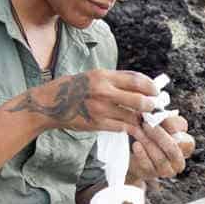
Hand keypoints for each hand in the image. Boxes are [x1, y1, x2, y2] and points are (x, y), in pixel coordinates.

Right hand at [8, 69, 157, 135]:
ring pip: (132, 116)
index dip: (151, 86)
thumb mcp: (94, 76)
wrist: (49, 104)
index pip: (136, 80)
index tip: (156, 91)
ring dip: (141, 119)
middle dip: (151, 105)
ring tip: (145, 118)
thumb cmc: (73, 88)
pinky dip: (129, 127)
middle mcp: (103, 91)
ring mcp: (100, 109)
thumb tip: (140, 83)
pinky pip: (121, 127)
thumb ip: (115, 79)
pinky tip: (132, 126)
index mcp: (103, 76)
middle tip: (154, 107)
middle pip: (139, 100)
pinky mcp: (97, 124)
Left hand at [126, 115, 195, 184]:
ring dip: (147, 142)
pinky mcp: (151, 174)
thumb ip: (166, 119)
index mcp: (186, 147)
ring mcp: (166, 171)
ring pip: (159, 158)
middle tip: (146, 124)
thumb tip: (159, 116)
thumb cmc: (153, 133)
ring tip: (136, 131)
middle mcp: (179, 162)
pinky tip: (136, 145)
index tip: (159, 119)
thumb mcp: (162, 123)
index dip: (173, 130)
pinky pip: (148, 165)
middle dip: (158, 135)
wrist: (135, 150)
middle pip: (172, 149)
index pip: (187, 141)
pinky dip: (141, 154)